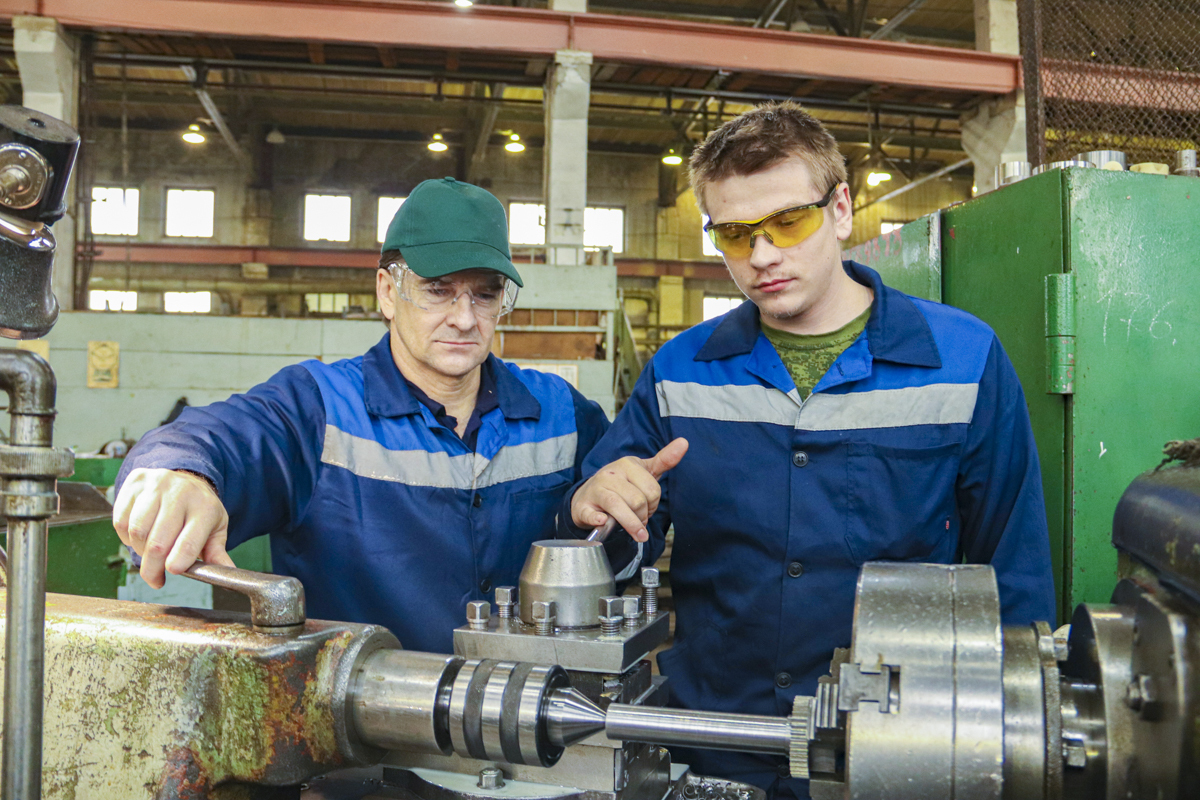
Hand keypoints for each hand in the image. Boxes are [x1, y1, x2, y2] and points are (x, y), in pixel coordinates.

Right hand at [112, 468, 234, 588]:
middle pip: (157, 543)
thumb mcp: (215, 528)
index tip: (172, 572)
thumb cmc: (199, 509)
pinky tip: (139, 536)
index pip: (188, 542)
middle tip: (156, 579)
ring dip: (139, 551)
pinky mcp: (135, 483)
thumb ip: (217, 553)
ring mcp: (155, 485)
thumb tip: (226, 573)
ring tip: (150, 553)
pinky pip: (120, 520)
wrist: (185, 478)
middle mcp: (180, 493)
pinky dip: (126, 537)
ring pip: (136, 532)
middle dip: (153, 568)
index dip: (178, 563)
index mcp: (205, 508)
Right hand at [571, 438, 687, 542]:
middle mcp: (610, 474)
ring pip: (619, 507)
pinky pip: (592, 514)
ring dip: (631, 525)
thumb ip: (664, 460)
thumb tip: (684, 442)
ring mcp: (595, 490)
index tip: (648, 508)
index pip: (652, 490)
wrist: (587, 497)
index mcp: (627, 464)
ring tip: (635, 532)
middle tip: (639, 518)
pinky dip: (598, 520)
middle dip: (643, 516)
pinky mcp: (583, 507)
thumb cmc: (620, 485)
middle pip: (638, 501)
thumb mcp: (643, 471)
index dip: (653, 505)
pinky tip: (603, 522)